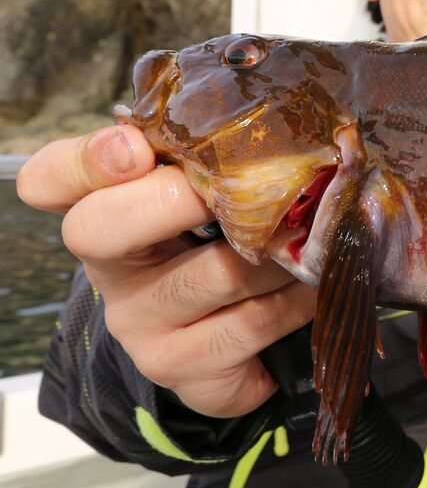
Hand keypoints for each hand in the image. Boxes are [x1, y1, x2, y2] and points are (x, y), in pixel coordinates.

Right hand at [17, 125, 315, 417]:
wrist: (222, 336)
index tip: (136, 149)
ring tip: (315, 233)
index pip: (50, 179)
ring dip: (279, 252)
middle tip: (247, 188)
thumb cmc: (215, 240)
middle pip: (103, 229)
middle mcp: (108, 269)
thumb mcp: (200, 191)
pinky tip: (312, 286)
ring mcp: (139, 325)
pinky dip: (296, 300)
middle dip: (179, 201)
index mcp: (100, 208)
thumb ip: (207, 153)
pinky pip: (251, 327)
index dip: (86, 161)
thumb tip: (268, 118)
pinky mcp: (182, 369)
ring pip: (215, 274)